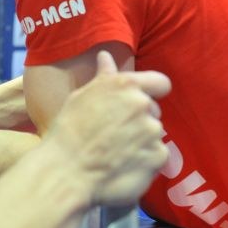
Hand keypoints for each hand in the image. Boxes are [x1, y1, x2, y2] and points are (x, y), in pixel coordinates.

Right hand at [41, 51, 169, 207]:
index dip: (153, 91)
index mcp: (125, 85)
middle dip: (139, 119)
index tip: (141, 101)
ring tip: (116, 153)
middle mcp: (143, 105)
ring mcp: (153, 132)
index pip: (160, 82)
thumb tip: (106, 56)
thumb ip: (103, 77)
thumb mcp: (81, 96)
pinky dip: (145, 162)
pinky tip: (123, 166)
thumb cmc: (68, 131)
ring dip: (141, 141)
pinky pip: (157, 157)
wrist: (66, 171)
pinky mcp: (158, 158)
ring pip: (153, 134)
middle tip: (115, 133)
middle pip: (152, 111)